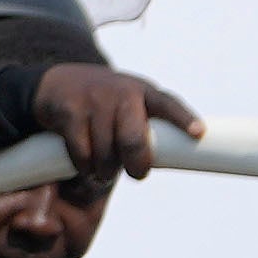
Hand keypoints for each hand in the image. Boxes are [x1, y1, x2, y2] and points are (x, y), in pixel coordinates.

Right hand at [30, 61, 208, 191]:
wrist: (60, 82)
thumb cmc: (108, 102)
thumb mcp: (132, 102)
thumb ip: (149, 123)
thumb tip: (167, 160)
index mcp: (144, 92)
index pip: (168, 105)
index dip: (184, 119)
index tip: (198, 133)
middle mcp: (122, 94)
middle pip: (133, 139)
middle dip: (137, 164)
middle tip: (138, 174)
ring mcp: (94, 102)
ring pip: (105, 152)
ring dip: (106, 171)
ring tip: (106, 174)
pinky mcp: (70, 113)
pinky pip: (81, 152)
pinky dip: (85, 167)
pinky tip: (88, 170)